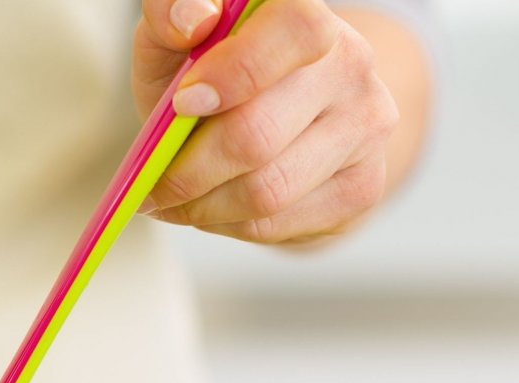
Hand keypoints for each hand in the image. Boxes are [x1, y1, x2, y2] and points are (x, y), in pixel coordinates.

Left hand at [134, 0, 399, 244]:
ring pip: (268, 192)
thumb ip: (171, 15)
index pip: (294, 32)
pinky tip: (215, 210)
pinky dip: (231, 225)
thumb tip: (192, 19)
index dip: (234, 73)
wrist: (291, 114)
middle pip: (260, 135)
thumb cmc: (218, 72)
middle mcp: (350, 63)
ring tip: (177, 202)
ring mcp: (365, 126)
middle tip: (153, 187)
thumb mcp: (181, 39)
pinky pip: (280, 223)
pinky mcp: (364, 184)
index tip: (183, 104)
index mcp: (307, 12)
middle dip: (189, 172)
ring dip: (204, 208)